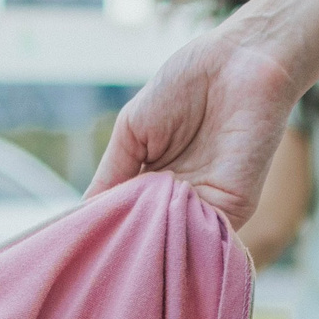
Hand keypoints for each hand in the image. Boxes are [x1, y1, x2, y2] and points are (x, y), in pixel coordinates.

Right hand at [86, 22, 302, 228]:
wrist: (240, 61)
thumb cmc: (186, 85)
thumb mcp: (132, 131)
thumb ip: (111, 175)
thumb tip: (84, 215)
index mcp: (154, 182)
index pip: (125, 218)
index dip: (104, 229)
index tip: (79, 244)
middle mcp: (179, 199)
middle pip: (146, 236)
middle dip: (123, 246)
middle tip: (96, 257)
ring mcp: (206, 207)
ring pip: (169, 242)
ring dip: (146, 246)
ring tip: (119, 248)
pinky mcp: (233, 208)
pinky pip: (199, 240)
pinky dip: (174, 240)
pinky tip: (152, 235)